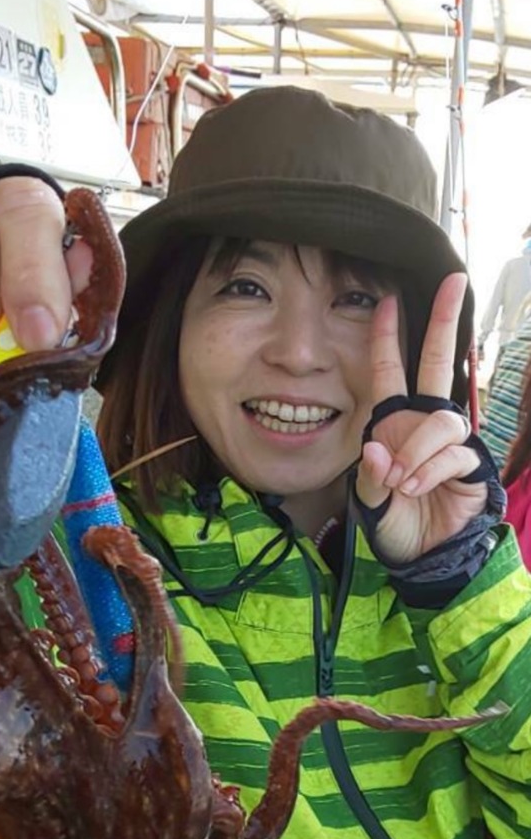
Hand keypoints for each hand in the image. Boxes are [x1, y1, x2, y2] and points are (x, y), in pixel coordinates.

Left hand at [355, 273, 485, 564]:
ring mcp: (448, 442)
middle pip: (438, 361)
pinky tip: (415, 487)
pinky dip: (429, 470)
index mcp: (394, 422)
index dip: (388, 336)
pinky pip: (452, 452)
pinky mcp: (468, 464)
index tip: (386, 300)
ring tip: (402, 480)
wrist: (422, 558)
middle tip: (455, 280)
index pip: (390, 370)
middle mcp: (422, 423)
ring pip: (442, 419)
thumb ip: (371, 475)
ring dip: (418, 448)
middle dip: (444, 320)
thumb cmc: (395, 523)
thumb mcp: (370, 501)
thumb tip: (380, 448)